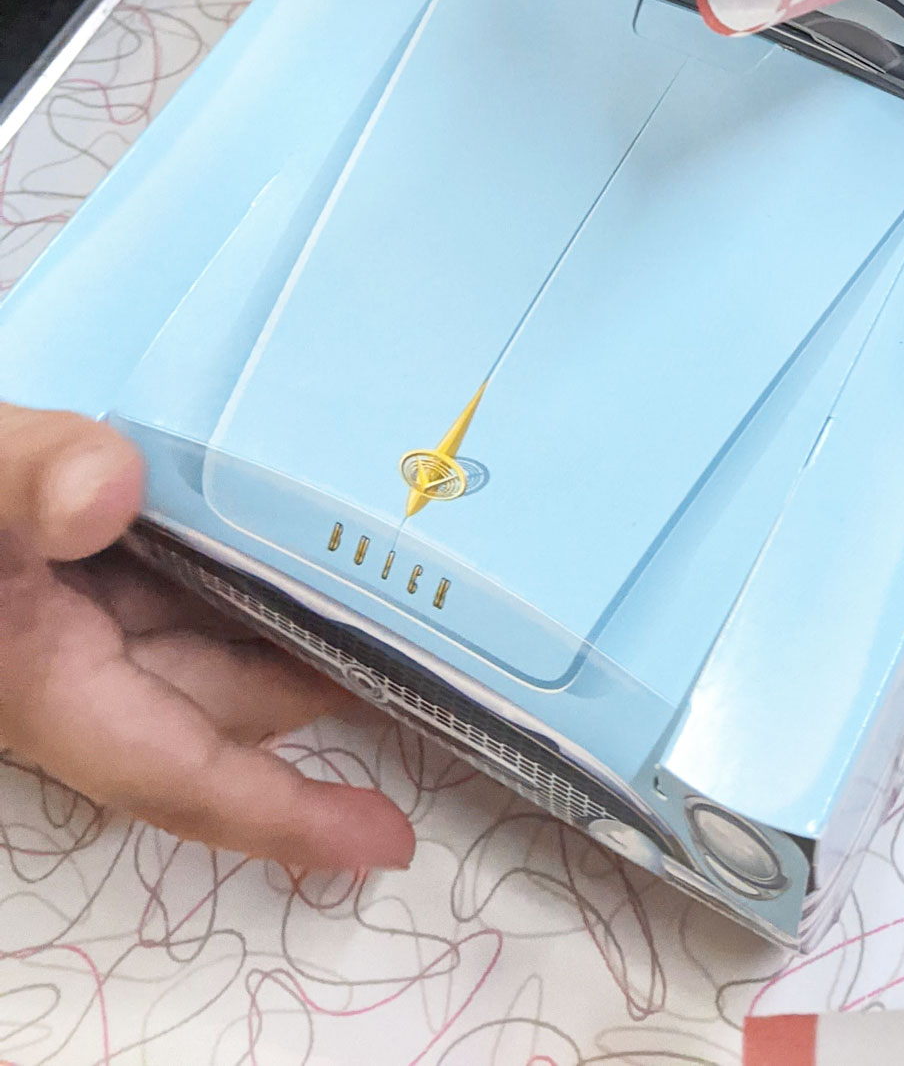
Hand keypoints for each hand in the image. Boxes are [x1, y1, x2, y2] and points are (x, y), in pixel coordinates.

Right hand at [0, 405, 412, 870]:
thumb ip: (24, 481)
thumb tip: (111, 488)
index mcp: (35, 684)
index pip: (179, 770)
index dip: (283, 814)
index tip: (385, 842)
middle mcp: (53, 668)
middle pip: (212, 704)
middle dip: (317, 692)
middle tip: (442, 655)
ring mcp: (53, 617)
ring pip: (193, 641)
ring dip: (280, 623)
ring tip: (393, 587)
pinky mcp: (55, 567)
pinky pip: (159, 582)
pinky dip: (225, 563)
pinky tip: (279, 518)